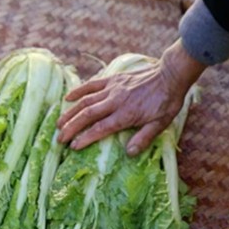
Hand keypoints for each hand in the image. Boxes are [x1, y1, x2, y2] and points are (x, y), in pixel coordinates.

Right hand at [58, 41, 205, 155]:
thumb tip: (129, 153)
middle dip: (71, 128)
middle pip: (87, 115)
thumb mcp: (160, 124)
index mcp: (126, 114)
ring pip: (85, 101)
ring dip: (70, 113)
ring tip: (59, 123)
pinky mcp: (112, 79)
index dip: (85, 138)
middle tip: (59, 138)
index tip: (73, 146)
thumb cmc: (166, 102)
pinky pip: (92, 85)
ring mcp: (112, 89)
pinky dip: (78, 91)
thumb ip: (144, 138)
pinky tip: (68, 98)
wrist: (170, 75)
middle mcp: (115, 101)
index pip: (100, 128)